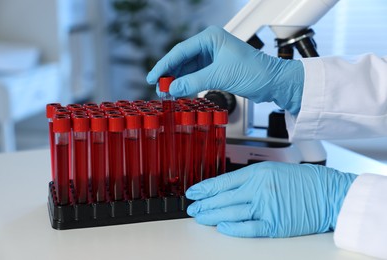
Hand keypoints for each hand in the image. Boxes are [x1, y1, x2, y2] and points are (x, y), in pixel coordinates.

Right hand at [147, 26, 304, 113]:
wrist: (273, 82)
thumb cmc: (254, 71)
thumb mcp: (220, 76)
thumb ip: (193, 82)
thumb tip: (172, 88)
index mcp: (210, 38)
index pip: (180, 51)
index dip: (164, 66)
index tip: (153, 78)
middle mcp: (210, 45)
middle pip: (182, 60)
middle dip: (170, 75)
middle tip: (160, 89)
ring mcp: (213, 57)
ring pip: (188, 69)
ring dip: (178, 81)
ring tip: (168, 94)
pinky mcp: (217, 68)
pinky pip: (197, 76)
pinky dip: (188, 85)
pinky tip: (181, 93)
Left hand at [186, 161, 356, 237]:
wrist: (327, 192)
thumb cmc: (303, 181)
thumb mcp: (272, 170)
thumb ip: (249, 179)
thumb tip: (226, 189)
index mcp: (257, 173)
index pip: (223, 181)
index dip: (205, 188)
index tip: (193, 192)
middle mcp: (259, 188)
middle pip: (223, 198)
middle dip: (205, 203)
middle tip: (193, 208)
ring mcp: (266, 207)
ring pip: (231, 212)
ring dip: (213, 215)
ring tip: (201, 217)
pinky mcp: (275, 224)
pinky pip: (249, 227)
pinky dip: (233, 228)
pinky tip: (221, 227)